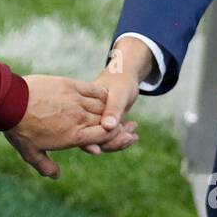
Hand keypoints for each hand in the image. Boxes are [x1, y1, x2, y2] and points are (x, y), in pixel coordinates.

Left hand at [4, 74, 138, 178]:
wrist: (10, 102)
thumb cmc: (19, 129)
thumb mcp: (31, 153)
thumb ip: (45, 166)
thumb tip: (56, 176)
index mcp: (73, 137)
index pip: (102, 137)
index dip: (114, 137)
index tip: (119, 136)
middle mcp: (79, 119)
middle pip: (106, 122)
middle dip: (117, 124)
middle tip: (127, 124)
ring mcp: (75, 101)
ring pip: (101, 105)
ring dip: (110, 108)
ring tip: (115, 110)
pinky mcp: (70, 85)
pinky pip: (93, 90)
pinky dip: (102, 93)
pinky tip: (105, 94)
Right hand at [80, 35, 152, 154]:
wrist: (123, 75)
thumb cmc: (120, 81)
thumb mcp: (118, 93)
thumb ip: (112, 109)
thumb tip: (107, 127)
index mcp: (83, 109)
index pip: (85, 132)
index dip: (98, 141)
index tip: (119, 137)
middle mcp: (85, 117)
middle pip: (94, 139)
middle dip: (114, 142)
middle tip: (131, 136)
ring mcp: (95, 121)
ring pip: (103, 140)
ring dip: (119, 141)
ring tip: (134, 135)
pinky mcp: (103, 124)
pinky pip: (110, 137)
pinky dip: (122, 138)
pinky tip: (134, 135)